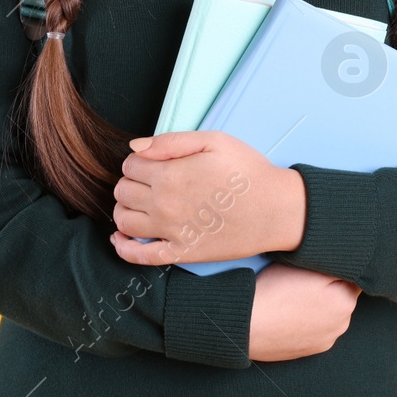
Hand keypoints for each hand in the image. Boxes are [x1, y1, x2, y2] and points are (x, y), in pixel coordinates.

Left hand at [108, 131, 305, 265]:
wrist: (276, 209)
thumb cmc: (249, 171)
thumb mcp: (215, 141)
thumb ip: (171, 141)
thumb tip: (135, 147)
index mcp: (169, 175)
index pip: (129, 166)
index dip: (138, 161)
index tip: (153, 162)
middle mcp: (163, 205)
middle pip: (122, 192)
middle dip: (130, 182)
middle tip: (149, 180)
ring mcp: (169, 232)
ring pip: (124, 221)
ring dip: (123, 209)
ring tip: (139, 203)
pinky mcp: (180, 253)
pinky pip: (138, 256)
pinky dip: (123, 248)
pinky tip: (121, 239)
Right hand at [249, 263, 360, 360]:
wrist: (245, 326)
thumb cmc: (277, 291)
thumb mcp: (311, 266)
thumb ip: (339, 265)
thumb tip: (353, 263)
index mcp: (346, 303)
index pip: (354, 277)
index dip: (338, 266)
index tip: (322, 262)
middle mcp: (340, 326)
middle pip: (341, 296)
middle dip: (328, 287)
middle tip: (303, 279)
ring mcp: (323, 342)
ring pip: (326, 314)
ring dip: (317, 305)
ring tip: (293, 297)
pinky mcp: (305, 351)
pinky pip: (312, 329)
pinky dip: (305, 321)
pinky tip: (288, 313)